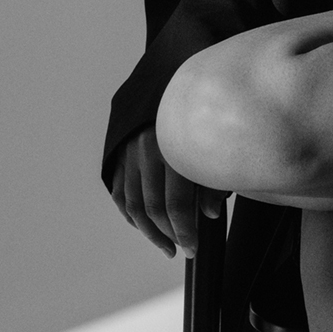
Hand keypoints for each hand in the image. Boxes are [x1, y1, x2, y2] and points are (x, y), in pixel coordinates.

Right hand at [110, 125, 225, 258]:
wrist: (171, 82)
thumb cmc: (201, 113)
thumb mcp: (213, 142)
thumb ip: (212, 179)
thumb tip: (210, 214)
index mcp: (175, 145)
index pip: (176, 203)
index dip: (185, 231)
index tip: (192, 248)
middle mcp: (148, 148)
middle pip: (153, 207)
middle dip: (169, 234)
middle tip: (181, 249)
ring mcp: (129, 150)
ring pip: (132, 204)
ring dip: (148, 231)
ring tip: (165, 244)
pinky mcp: (119, 151)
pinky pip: (120, 192)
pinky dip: (130, 214)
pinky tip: (144, 226)